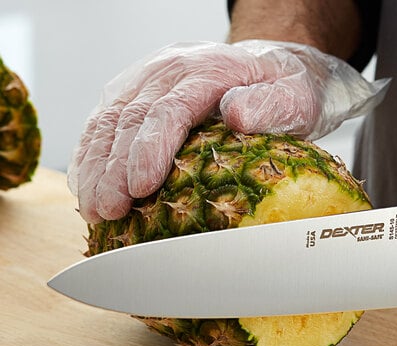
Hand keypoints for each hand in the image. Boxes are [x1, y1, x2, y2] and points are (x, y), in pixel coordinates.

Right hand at [68, 40, 388, 223]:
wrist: (271, 66)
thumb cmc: (283, 89)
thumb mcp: (293, 97)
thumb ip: (269, 105)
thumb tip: (238, 114)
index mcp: (207, 70)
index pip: (168, 110)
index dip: (149, 150)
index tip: (140, 187)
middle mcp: (170, 70)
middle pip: (130, 119)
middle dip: (113, 170)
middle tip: (108, 211)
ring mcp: (148, 80)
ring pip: (108, 120)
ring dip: (95, 167)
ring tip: (92, 209)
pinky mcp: (137, 93)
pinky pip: (104, 121)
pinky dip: (91, 155)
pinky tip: (86, 184)